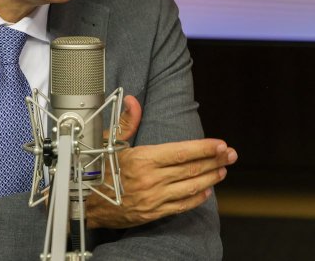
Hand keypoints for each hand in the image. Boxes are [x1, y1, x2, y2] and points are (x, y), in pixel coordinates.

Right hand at [86, 96, 237, 228]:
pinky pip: (180, 206)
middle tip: (231, 154)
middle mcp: (150, 180)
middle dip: (214, 160)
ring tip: (223, 169)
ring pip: (190, 188)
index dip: (204, 148)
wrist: (83, 203)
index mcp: (142, 159)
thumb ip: (128, 122)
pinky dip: (196, 199)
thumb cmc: (96, 170)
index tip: (221, 144)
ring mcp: (153, 198)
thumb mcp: (110, 143)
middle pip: (191, 169)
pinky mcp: (152, 213)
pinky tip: (207, 191)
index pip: (181, 152)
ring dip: (210, 178)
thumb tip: (133, 101)